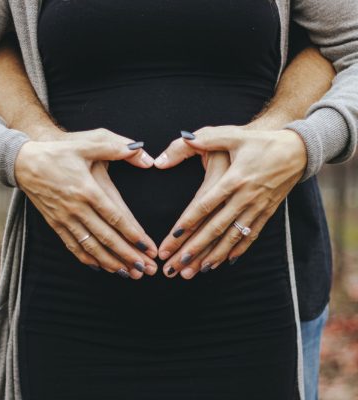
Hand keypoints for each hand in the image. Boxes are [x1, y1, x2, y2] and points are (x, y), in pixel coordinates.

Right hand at [14, 128, 157, 278]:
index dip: (134, 235)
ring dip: (111, 262)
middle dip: (128, 256)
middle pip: (107, 238)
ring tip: (129, 273)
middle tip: (146, 269)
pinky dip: (88, 259)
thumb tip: (145, 155)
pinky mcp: (55, 224)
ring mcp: (65, 219)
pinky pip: (73, 246)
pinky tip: (101, 267)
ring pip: (91, 247)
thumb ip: (118, 148)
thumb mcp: (88, 142)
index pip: (116, 218)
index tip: (149, 248)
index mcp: (87, 190)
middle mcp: (77, 208)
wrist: (24, 162)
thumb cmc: (59, 152)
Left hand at [155, 125, 306, 277]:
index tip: (172, 240)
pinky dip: (237, 249)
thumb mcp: (232, 135)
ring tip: (195, 271)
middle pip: (215, 228)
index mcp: (233, 179)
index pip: (204, 206)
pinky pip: (250, 235)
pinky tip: (225, 262)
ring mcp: (257, 207)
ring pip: (231, 237)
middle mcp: (245, 197)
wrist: (298, 149)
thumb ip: (202, 140)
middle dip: (193, 249)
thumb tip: (173, 148)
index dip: (187, 224)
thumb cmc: (260, 141)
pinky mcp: (267, 212)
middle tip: (175, 266)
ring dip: (213, 256)